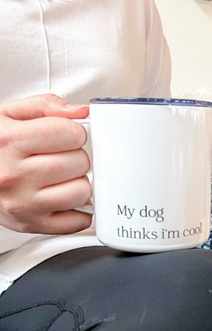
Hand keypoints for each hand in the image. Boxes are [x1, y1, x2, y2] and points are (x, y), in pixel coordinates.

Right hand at [0, 94, 92, 233]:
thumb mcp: (11, 115)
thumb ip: (47, 106)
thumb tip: (81, 112)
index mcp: (9, 141)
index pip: (71, 134)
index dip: (75, 132)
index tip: (68, 135)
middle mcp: (13, 175)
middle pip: (80, 163)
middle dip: (77, 157)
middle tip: (62, 157)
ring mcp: (23, 203)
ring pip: (82, 191)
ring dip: (79, 183)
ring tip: (62, 177)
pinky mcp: (32, 224)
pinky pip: (78, 220)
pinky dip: (79, 209)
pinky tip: (63, 196)